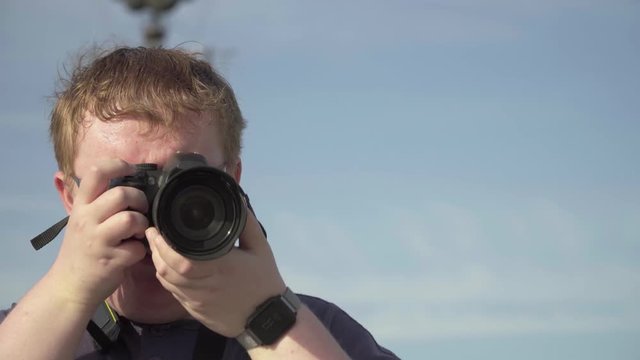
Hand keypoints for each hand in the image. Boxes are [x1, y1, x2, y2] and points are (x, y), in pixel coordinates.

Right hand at [49, 159, 148, 307]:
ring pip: (131, 219)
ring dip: (141, 225)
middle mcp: (87, 219)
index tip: (132, 169)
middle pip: (122, 194)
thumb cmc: (83, 250)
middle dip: (139, 200)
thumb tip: (125, 180)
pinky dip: (140, 251)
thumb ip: (98, 202)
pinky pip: (137, 248)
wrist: (70, 286)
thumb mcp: (82, 220)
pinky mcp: (110, 260)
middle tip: (140, 210)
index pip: (96, 173)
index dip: (118, 165)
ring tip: (137, 233)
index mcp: (81, 206)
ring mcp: (98, 240)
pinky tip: (132, 253)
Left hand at [146, 205, 285, 336]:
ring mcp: (196, 301)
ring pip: (166, 282)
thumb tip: (235, 200)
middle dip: (155, 249)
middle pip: (167, 270)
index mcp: (220, 268)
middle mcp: (204, 286)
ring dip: (157, 262)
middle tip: (151, 231)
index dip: (164, 245)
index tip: (159, 227)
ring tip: (155, 245)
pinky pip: (173, 292)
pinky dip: (165, 277)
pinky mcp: (194, 310)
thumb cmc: (264, 281)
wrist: (266, 319)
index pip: (182, 259)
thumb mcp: (261, 248)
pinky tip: (166, 265)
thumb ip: (247, 223)